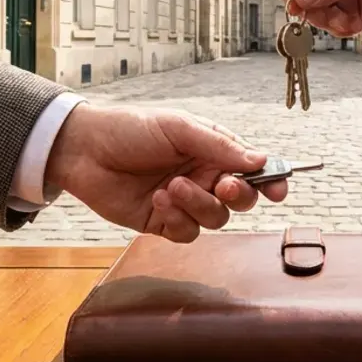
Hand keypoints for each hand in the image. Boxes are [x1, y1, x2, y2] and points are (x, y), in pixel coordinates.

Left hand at [44, 104, 286, 242]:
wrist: (84, 151)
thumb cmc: (130, 129)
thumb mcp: (178, 128)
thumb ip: (219, 145)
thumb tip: (259, 160)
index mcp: (212, 150)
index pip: (252, 168)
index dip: (270, 180)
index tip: (278, 190)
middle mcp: (203, 177)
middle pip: (240, 199)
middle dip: (236, 195)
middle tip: (220, 184)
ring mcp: (185, 202)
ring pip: (215, 219)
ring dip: (197, 205)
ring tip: (170, 187)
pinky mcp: (164, 223)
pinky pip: (187, 233)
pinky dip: (177, 219)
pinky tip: (157, 200)